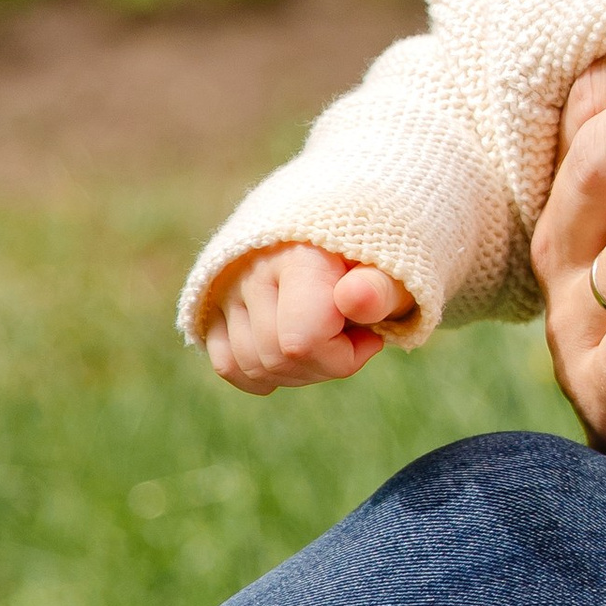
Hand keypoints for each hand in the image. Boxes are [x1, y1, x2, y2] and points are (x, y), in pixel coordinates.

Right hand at [203, 244, 411, 391]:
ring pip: (252, 367)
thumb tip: (354, 299)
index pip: (303, 341)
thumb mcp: (393, 272)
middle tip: (351, 338)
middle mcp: (252, 269)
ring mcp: (226, 287)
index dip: (345, 356)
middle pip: (278, 359)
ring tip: (326, 339)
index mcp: (299, 256)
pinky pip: (227, 365)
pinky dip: (262, 375)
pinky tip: (293, 357)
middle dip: (326, 365)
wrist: (340, 230)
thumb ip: (380, 288)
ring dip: (298, 372)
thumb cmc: (374, 260)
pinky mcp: (212, 303)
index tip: (371, 335)